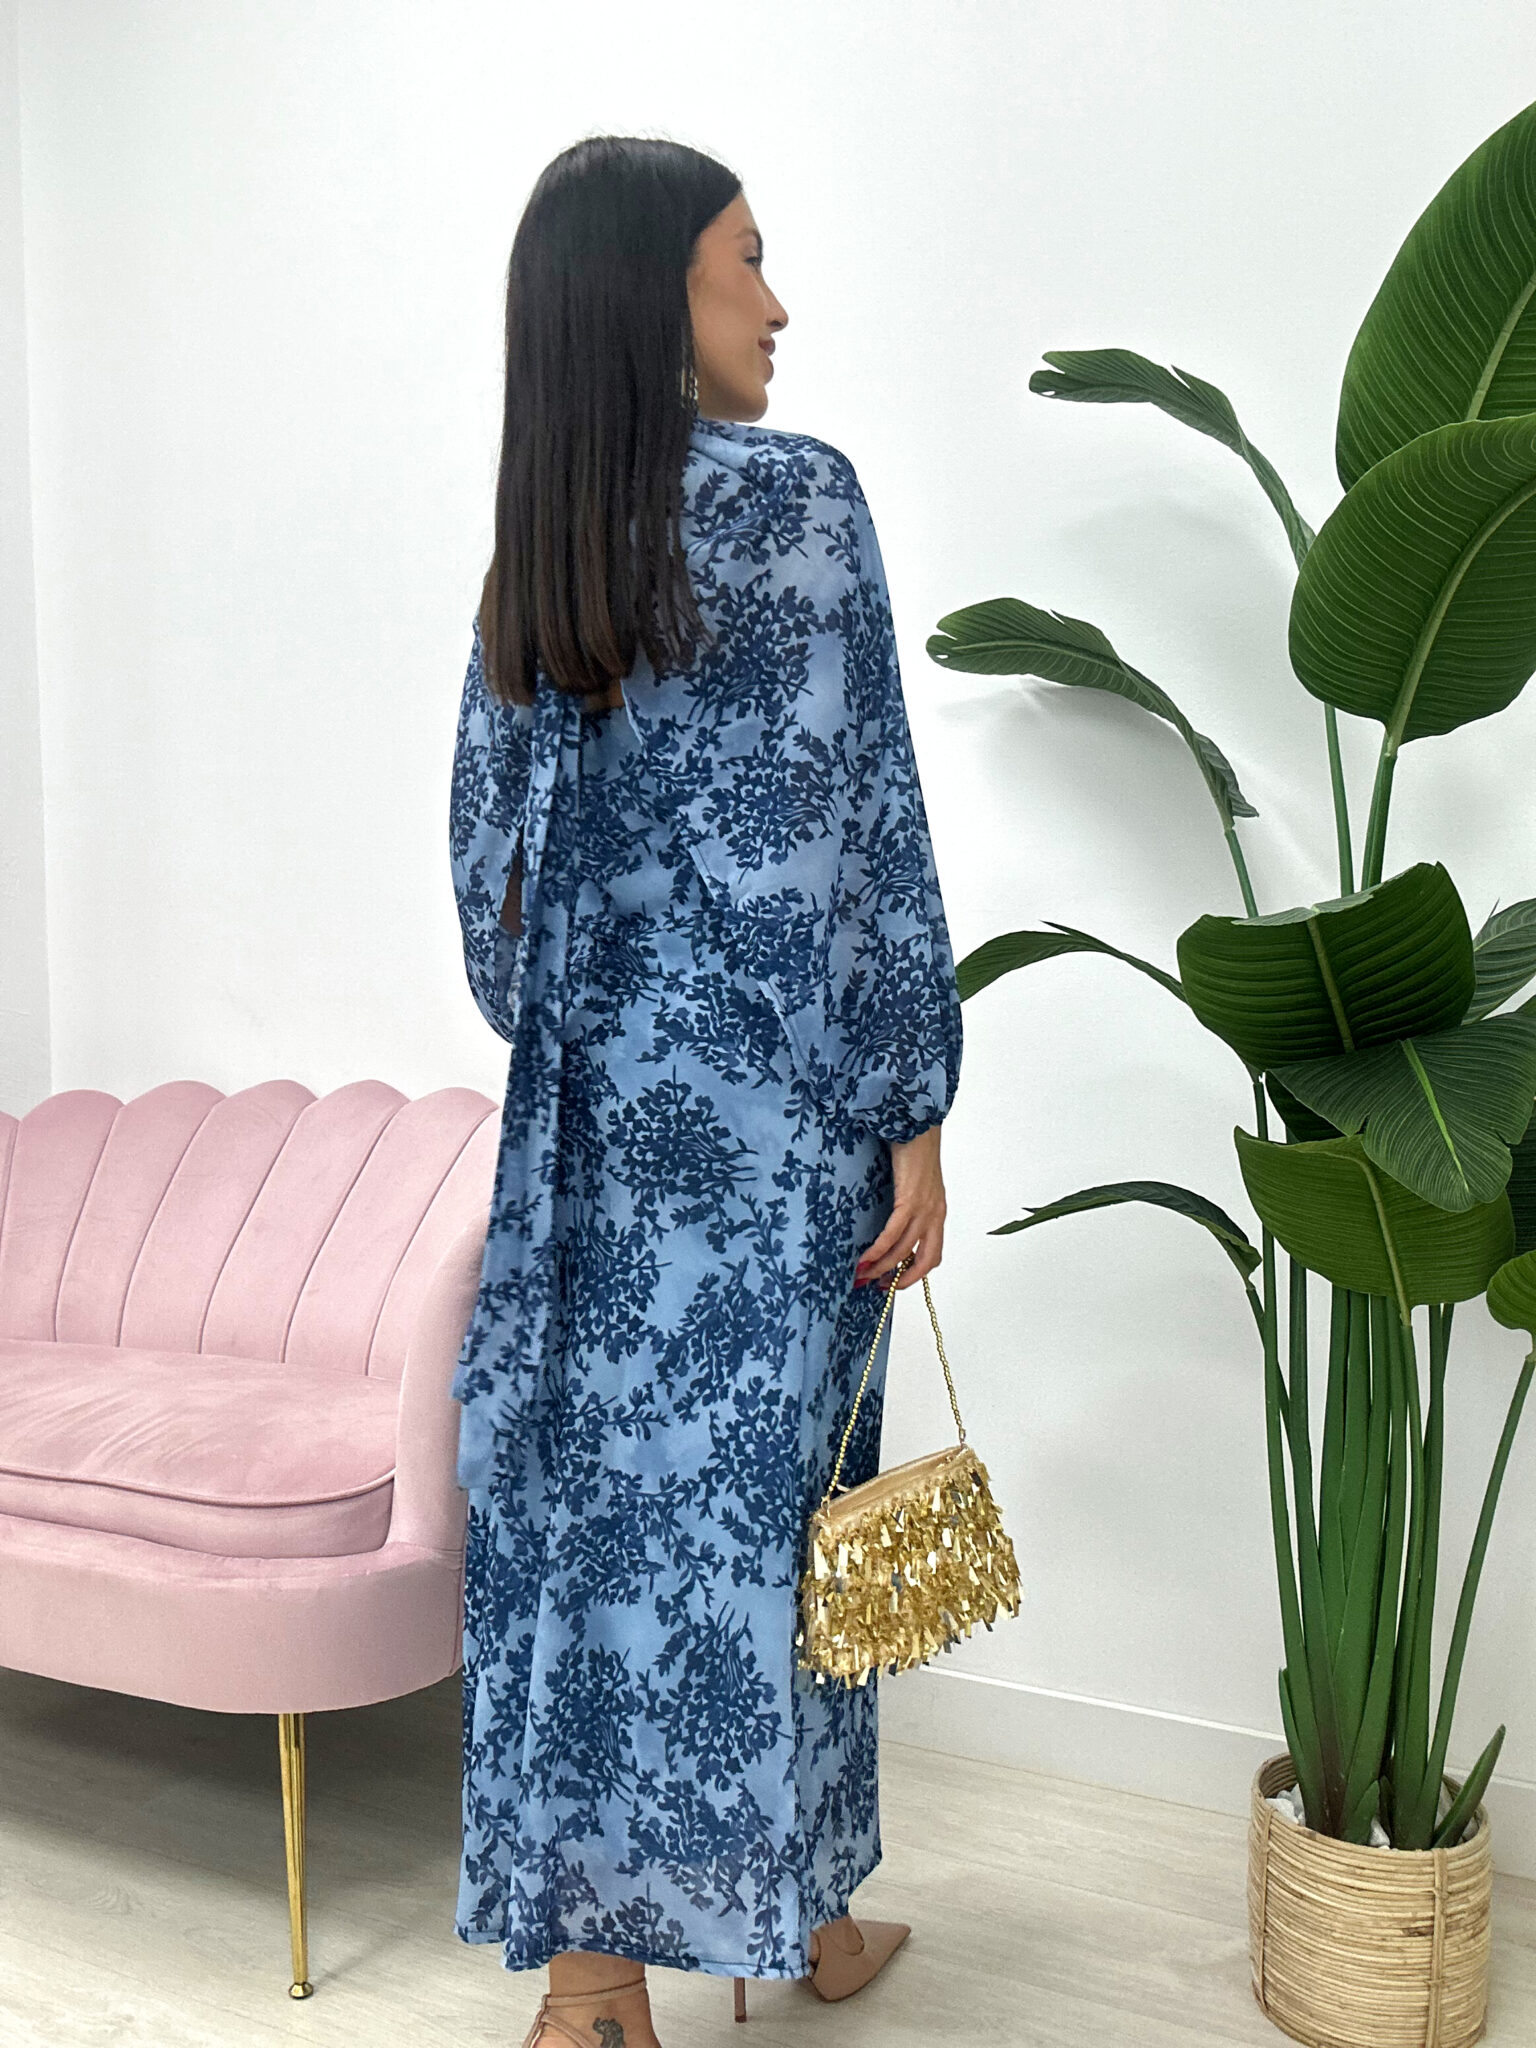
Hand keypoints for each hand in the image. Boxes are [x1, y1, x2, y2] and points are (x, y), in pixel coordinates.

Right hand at [854, 1124, 945, 1290]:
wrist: (918, 1125)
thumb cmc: (913, 1149)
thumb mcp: (914, 1183)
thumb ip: (907, 1203)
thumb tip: (889, 1221)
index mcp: (937, 1212)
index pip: (933, 1254)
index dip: (916, 1273)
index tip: (894, 1282)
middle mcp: (935, 1214)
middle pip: (924, 1260)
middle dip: (901, 1279)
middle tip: (878, 1287)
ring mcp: (925, 1208)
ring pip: (905, 1249)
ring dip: (883, 1266)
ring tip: (863, 1275)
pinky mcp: (910, 1199)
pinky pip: (894, 1233)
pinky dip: (880, 1248)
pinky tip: (867, 1256)